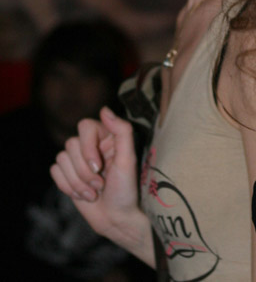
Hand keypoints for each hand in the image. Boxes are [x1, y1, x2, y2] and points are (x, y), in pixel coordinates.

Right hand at [51, 106, 153, 264]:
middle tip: (100, 184)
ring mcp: (78, 160)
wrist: (116, 218)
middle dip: (84, 171)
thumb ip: (121, 131)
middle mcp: (91, 144)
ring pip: (61, 159)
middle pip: (70, 145)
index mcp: (107, 136)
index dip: (87, 147)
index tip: (99, 167)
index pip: (85, 126)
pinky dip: (67, 186)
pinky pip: (55, 171)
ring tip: (94, 192)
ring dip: (77, 182)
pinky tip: (83, 195)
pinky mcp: (67, 174)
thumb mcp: (128, 159)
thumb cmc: (126, 189)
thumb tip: (104, 109)